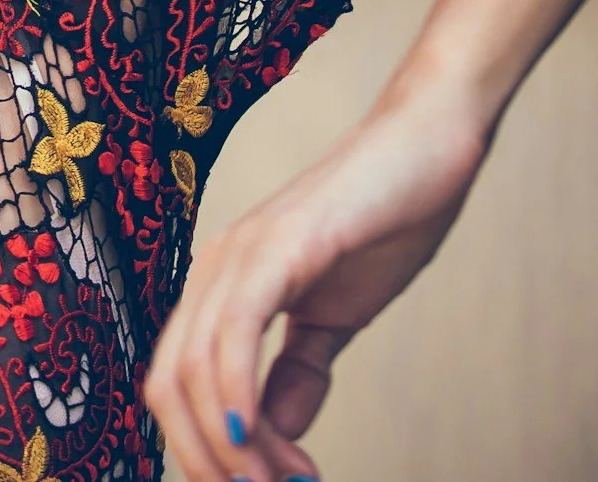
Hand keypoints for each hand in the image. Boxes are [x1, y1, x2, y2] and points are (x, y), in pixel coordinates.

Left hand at [143, 85, 491, 481]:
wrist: (429, 147)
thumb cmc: (385, 221)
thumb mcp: (334, 316)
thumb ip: (299, 371)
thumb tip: (272, 426)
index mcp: (220, 287)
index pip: (176, 385)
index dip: (203, 451)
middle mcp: (214, 269)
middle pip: (168, 387)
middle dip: (209, 460)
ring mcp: (239, 252)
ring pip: (196, 371)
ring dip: (234, 448)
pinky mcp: (279, 244)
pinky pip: (234, 331)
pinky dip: (236, 394)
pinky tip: (254, 435)